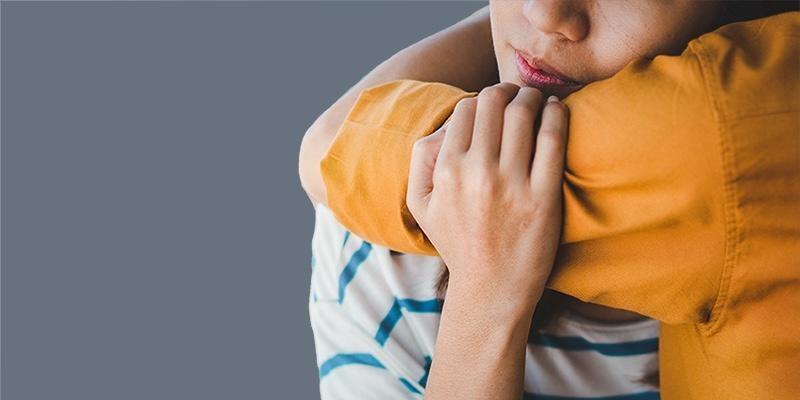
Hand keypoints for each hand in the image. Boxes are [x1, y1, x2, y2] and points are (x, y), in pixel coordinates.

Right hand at [406, 82, 567, 308]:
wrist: (491, 289)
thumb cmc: (458, 242)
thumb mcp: (421, 204)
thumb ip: (420, 159)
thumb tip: (446, 122)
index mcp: (446, 171)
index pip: (466, 109)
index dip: (481, 99)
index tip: (494, 105)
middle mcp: (476, 174)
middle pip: (494, 102)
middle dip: (507, 91)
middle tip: (518, 96)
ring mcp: (511, 185)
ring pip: (523, 113)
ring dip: (533, 97)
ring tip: (539, 101)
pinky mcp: (543, 198)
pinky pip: (553, 139)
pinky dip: (557, 115)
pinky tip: (557, 111)